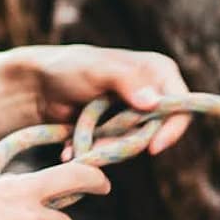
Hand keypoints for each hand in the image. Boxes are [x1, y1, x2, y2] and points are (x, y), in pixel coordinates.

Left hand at [10, 43, 191, 158]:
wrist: (37, 86)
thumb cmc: (68, 67)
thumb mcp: (97, 69)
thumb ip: (125, 81)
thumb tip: (153, 102)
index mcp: (158, 71)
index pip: (182, 106)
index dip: (172, 129)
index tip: (152, 147)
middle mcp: (153, 93)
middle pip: (159, 130)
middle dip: (129, 142)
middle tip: (99, 146)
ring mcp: (135, 114)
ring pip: (135, 144)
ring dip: (108, 149)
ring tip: (79, 145)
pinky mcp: (117, 131)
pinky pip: (116, 150)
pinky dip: (96, 152)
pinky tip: (71, 148)